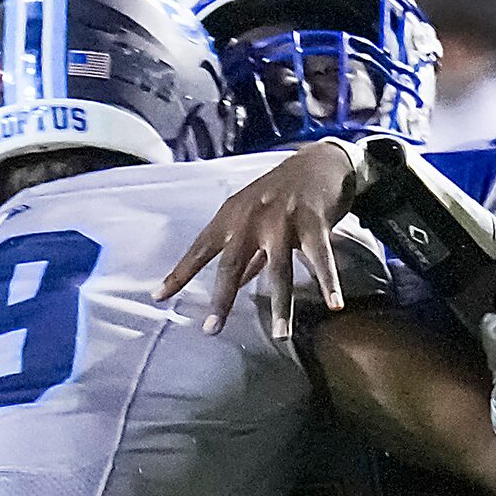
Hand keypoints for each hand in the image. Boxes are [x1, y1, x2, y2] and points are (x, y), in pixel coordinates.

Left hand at [156, 138, 360, 337]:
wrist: (318, 162)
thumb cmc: (280, 193)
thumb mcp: (252, 216)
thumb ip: (245, 254)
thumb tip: (232, 287)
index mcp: (231, 217)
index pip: (200, 249)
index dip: (179, 274)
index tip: (159, 297)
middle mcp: (252, 218)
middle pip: (232, 264)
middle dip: (222, 299)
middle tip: (212, 329)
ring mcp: (283, 220)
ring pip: (280, 270)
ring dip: (280, 305)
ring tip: (281, 334)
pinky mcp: (313, 223)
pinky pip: (321, 259)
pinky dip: (329, 282)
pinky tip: (335, 304)